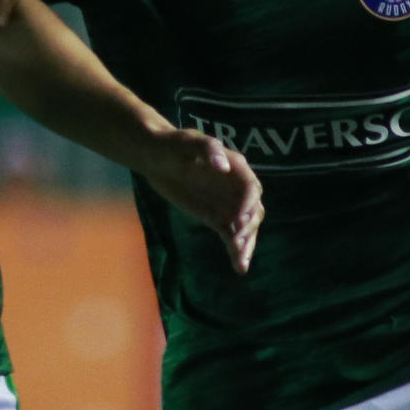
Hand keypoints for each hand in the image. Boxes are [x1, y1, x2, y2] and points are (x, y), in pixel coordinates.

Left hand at [138, 129, 264, 272]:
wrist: (156, 158)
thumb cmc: (173, 144)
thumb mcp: (188, 142)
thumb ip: (209, 150)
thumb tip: (223, 166)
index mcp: (236, 167)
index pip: (251, 188)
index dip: (248, 204)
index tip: (239, 219)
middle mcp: (236, 187)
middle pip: (253, 210)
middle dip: (248, 227)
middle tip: (236, 242)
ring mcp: (227, 204)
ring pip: (244, 227)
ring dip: (246, 244)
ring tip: (241, 263)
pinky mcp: (216, 217)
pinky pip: (230, 235)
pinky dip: (235, 250)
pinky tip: (238, 267)